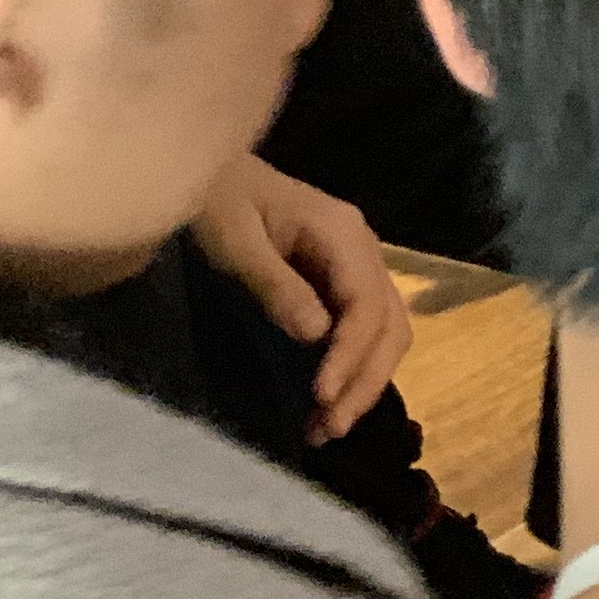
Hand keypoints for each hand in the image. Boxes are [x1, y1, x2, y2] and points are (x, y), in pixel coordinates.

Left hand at [189, 156, 413, 444]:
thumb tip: (316, 337)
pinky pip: (365, 330)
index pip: (367, 304)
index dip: (351, 354)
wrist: (209, 170)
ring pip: (386, 332)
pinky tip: (328, 398)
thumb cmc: (215, 200)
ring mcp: (357, 266)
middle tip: (329, 429)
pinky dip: (353, 368)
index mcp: (344, 234)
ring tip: (327, 427)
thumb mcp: (234, 241)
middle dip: (365, 380)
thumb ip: (275, 285)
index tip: (321, 395)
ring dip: (364, 382)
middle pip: (390, 324)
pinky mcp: (341, 281)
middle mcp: (365, 250)